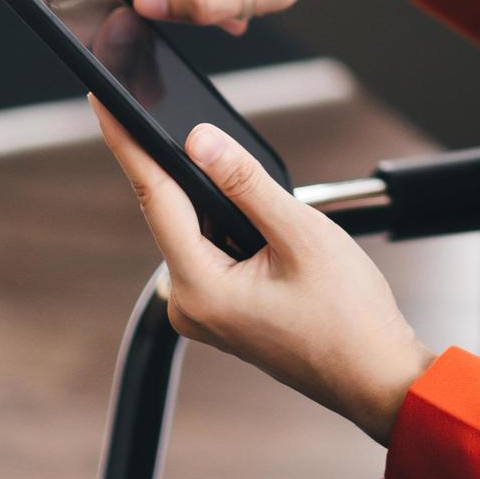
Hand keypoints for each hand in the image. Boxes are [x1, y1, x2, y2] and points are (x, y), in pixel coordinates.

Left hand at [91, 100, 434, 443]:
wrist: (376, 375)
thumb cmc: (349, 315)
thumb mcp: (300, 233)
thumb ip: (245, 183)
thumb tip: (199, 140)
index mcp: (201, 289)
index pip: (155, 198)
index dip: (129, 145)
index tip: (104, 104)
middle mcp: (190, 305)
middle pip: (178, 214)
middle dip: (201, 177)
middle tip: (231, 153)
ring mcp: (205, 312)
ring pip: (200, 233)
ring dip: (228, 209)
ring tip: (281, 223)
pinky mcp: (223, 312)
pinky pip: (215, 254)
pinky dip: (236, 231)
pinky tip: (273, 237)